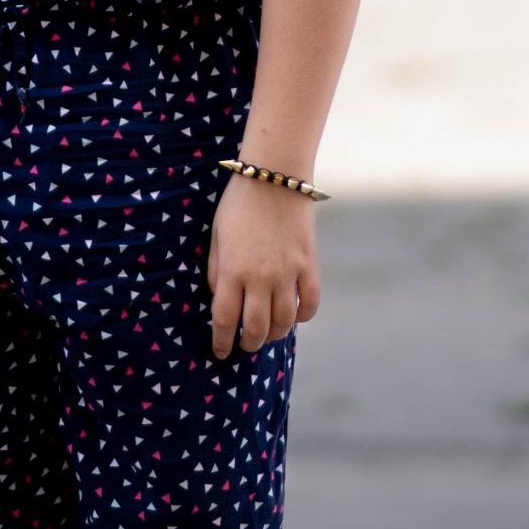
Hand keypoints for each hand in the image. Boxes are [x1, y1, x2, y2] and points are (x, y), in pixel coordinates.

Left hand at [206, 169, 320, 357]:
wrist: (274, 176)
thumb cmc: (238, 205)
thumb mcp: (217, 237)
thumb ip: (217, 271)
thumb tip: (220, 300)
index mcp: (233, 271)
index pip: (225, 320)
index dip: (221, 341)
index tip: (219, 352)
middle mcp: (261, 277)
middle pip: (256, 327)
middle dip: (248, 343)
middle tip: (244, 346)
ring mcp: (288, 273)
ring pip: (285, 321)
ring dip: (275, 334)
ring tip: (267, 334)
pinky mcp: (309, 264)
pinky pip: (311, 302)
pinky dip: (304, 316)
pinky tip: (295, 317)